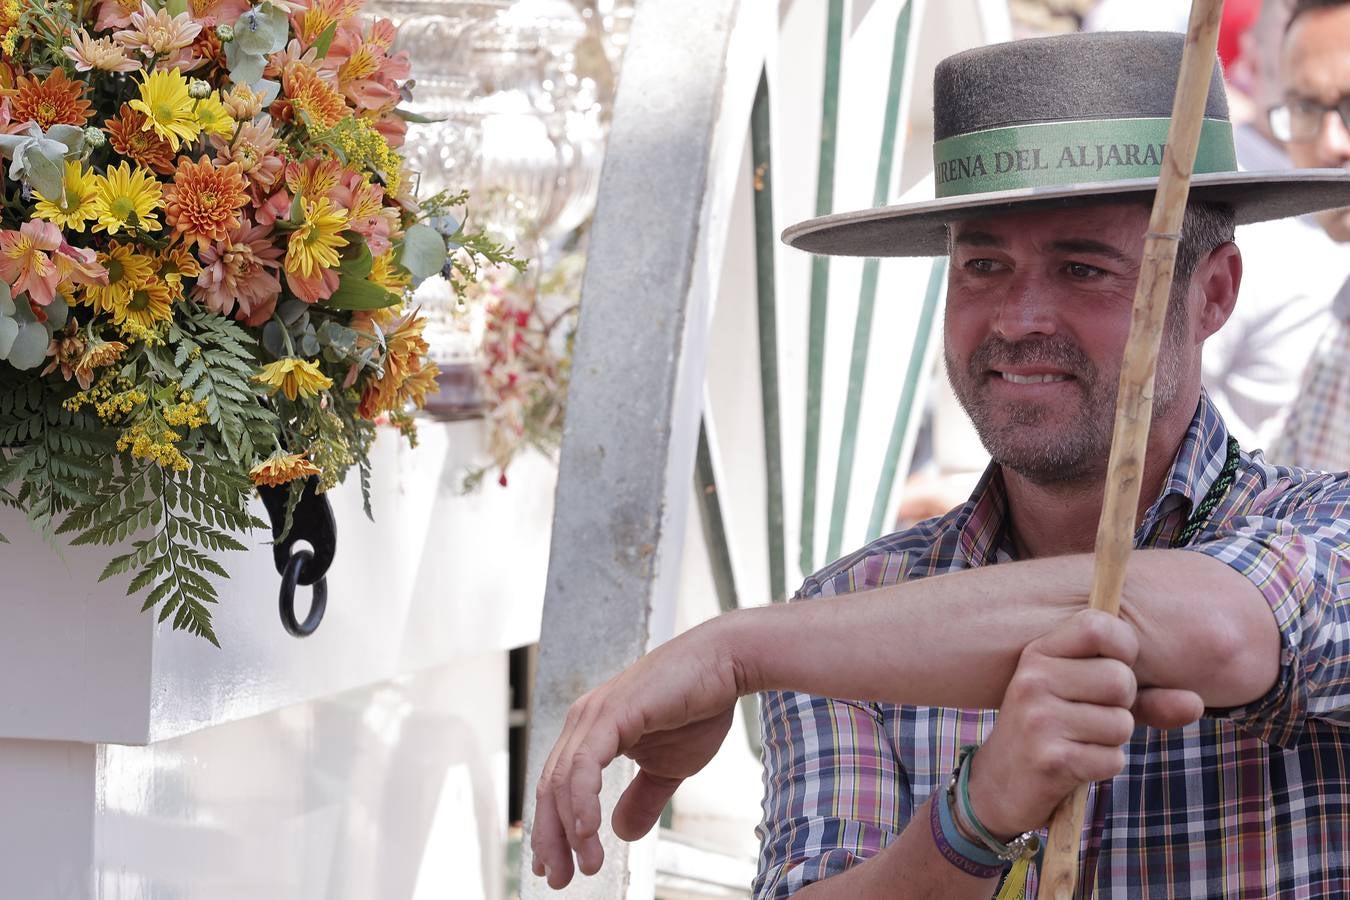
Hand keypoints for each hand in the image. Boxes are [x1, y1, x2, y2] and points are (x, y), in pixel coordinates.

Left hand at [530, 618, 745, 888]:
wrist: (727, 665)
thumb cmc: (700, 707)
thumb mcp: (667, 767)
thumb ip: (642, 798)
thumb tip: (621, 834)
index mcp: (592, 731)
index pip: (559, 786)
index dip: (552, 828)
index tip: (554, 867)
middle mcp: (584, 721)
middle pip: (551, 787)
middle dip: (552, 838)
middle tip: (560, 879)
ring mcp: (594, 715)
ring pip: (563, 781)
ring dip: (569, 829)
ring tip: (584, 866)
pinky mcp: (611, 713)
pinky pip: (584, 765)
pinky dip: (581, 801)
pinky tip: (587, 831)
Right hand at [966, 609, 1203, 838]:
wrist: (1000, 783)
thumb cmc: (1053, 731)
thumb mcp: (1087, 701)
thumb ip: (1143, 696)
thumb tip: (1196, 703)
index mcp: (1040, 653)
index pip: (1098, 626)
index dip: (1123, 648)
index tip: (1114, 666)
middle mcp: (1034, 679)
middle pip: (1119, 679)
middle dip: (1122, 705)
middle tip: (1091, 716)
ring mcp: (1038, 718)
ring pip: (1121, 723)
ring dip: (1112, 741)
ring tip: (1080, 742)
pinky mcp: (1050, 758)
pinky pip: (1112, 758)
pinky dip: (1104, 766)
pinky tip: (1076, 765)